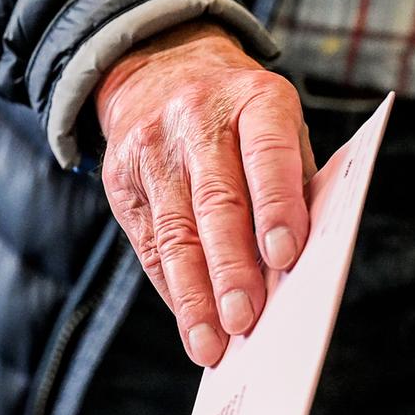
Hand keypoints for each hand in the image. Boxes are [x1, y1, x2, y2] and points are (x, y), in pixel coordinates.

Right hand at [96, 21, 315, 364]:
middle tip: (245, 320)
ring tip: (212, 343)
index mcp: (256, 99)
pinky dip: (171, 287)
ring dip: (195, 294)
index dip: (276, 206)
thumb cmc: (242, 118)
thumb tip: (293, 272)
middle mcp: (199, 119)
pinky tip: (189, 319)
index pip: (267, 153)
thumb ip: (291, 186)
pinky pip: (148, 242)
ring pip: (175, 232)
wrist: (161, 70)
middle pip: (216, 202)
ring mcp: (153, 147)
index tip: (286, 258)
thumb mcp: (278, 126)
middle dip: (231, 268)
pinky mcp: (120, 175)